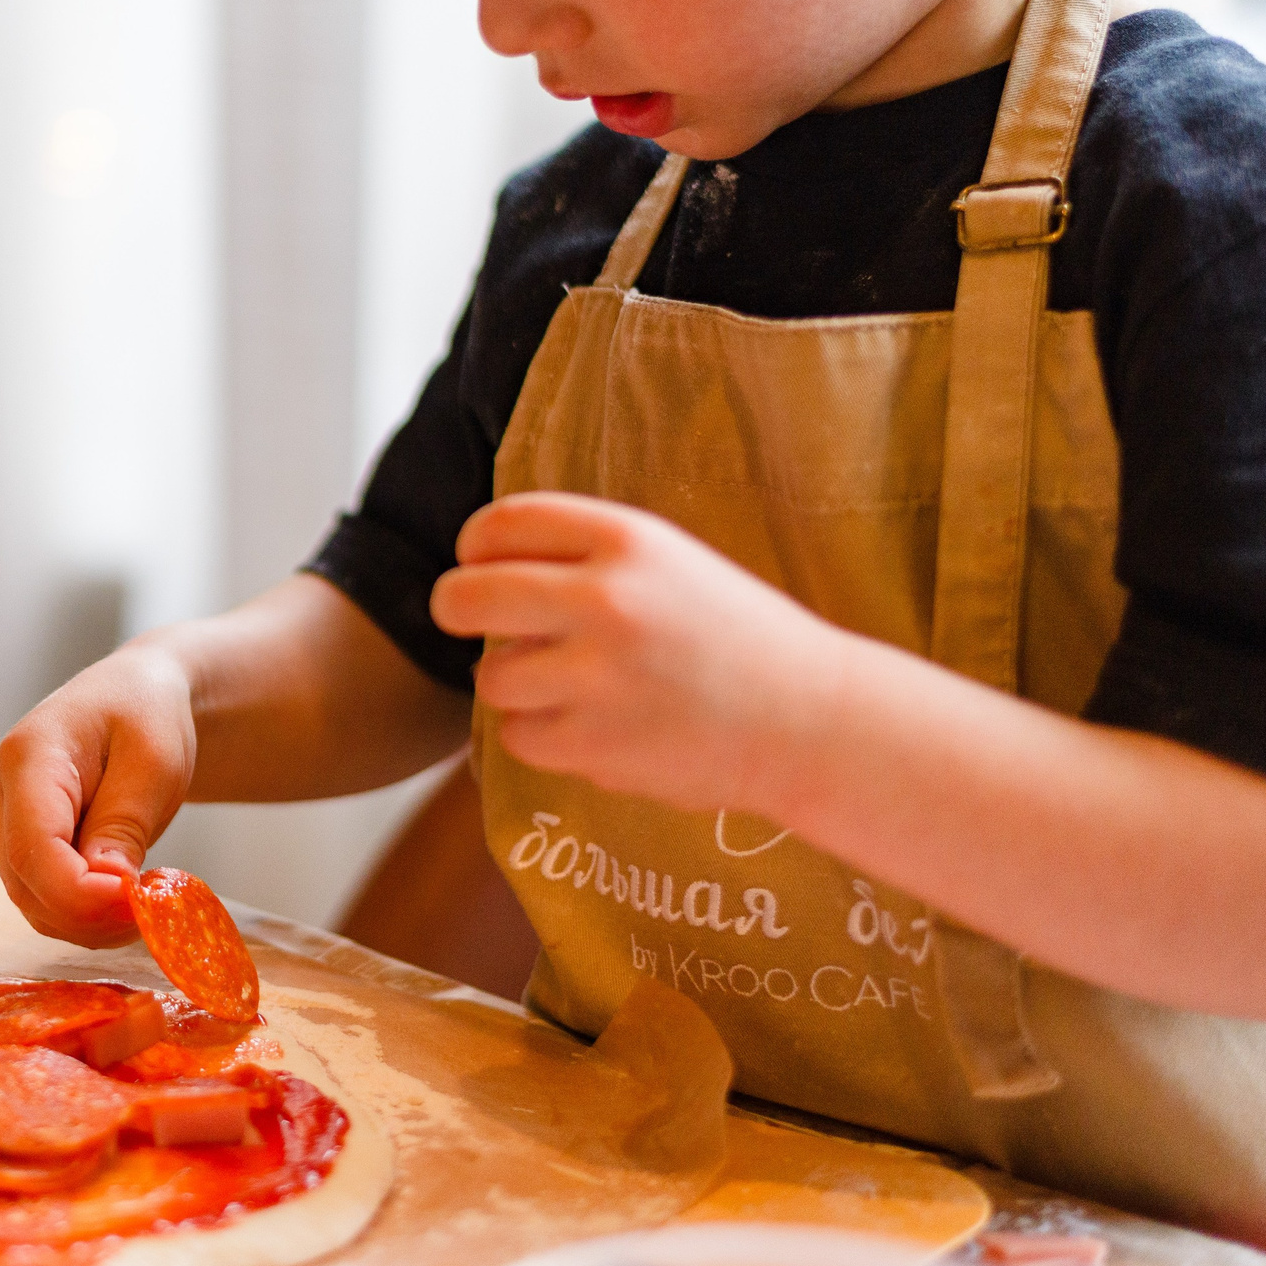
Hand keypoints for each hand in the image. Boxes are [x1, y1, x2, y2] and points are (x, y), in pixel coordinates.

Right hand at [0, 644, 197, 946]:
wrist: (137, 694)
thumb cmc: (147, 714)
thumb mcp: (154, 761)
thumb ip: (123, 823)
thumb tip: (102, 887)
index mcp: (28, 756)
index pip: (34, 848)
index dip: (81, 894)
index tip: (136, 904)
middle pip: (27, 883)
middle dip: (89, 915)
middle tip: (151, 913)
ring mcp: (2, 819)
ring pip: (32, 900)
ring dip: (89, 921)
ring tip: (144, 902)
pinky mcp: (17, 842)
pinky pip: (42, 896)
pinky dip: (84, 914)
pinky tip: (123, 897)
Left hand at [430, 492, 854, 814]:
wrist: (810, 721)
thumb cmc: (735, 637)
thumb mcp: (670, 563)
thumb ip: (586, 554)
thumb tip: (483, 560)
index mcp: (627, 540)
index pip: (504, 523)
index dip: (476, 544)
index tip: (475, 560)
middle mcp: (606, 599)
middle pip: (467, 595)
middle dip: (454, 607)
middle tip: (461, 616)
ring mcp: (597, 675)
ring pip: (491, 676)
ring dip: (514, 683)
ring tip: (566, 685)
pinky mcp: (594, 742)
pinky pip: (519, 736)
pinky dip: (542, 736)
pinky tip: (590, 726)